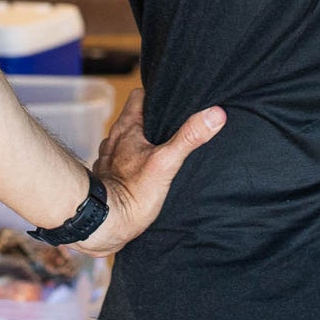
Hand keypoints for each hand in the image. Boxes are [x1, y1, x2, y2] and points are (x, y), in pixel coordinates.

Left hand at [76, 88, 224, 256]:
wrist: (104, 225)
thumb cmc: (132, 193)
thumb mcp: (167, 162)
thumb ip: (189, 137)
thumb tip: (215, 114)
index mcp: (126, 128)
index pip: (139, 96)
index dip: (155, 94)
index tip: (172, 99)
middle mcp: (114, 139)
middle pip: (135, 118)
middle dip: (153, 121)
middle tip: (175, 126)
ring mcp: (109, 158)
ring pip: (128, 141)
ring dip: (142, 142)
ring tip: (162, 149)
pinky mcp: (109, 178)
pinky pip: (122, 161)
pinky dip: (133, 162)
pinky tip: (145, 172)